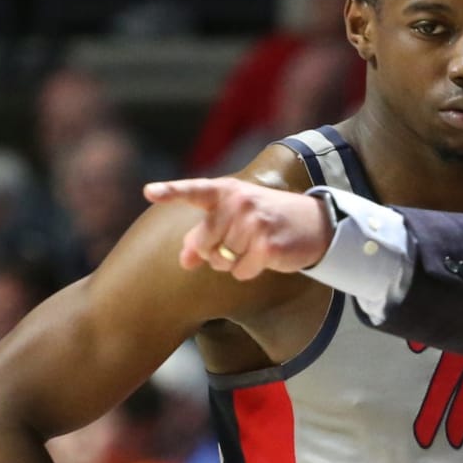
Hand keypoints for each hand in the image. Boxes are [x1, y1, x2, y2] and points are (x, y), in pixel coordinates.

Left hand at [142, 176, 333, 280]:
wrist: (314, 223)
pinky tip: (263, 258)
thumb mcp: (235, 218)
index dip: (170, 192)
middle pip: (205, 243)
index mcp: (226, 191)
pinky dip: (248, 271)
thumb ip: (205, 236)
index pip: (194, 190)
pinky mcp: (267, 246)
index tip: (148, 192)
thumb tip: (184, 260)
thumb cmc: (268, 219)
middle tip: (237, 244)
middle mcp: (239, 203)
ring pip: (222, 261)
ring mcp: (254, 224)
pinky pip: (240, 272)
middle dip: (216, 252)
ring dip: (234, 262)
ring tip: (253, 248)